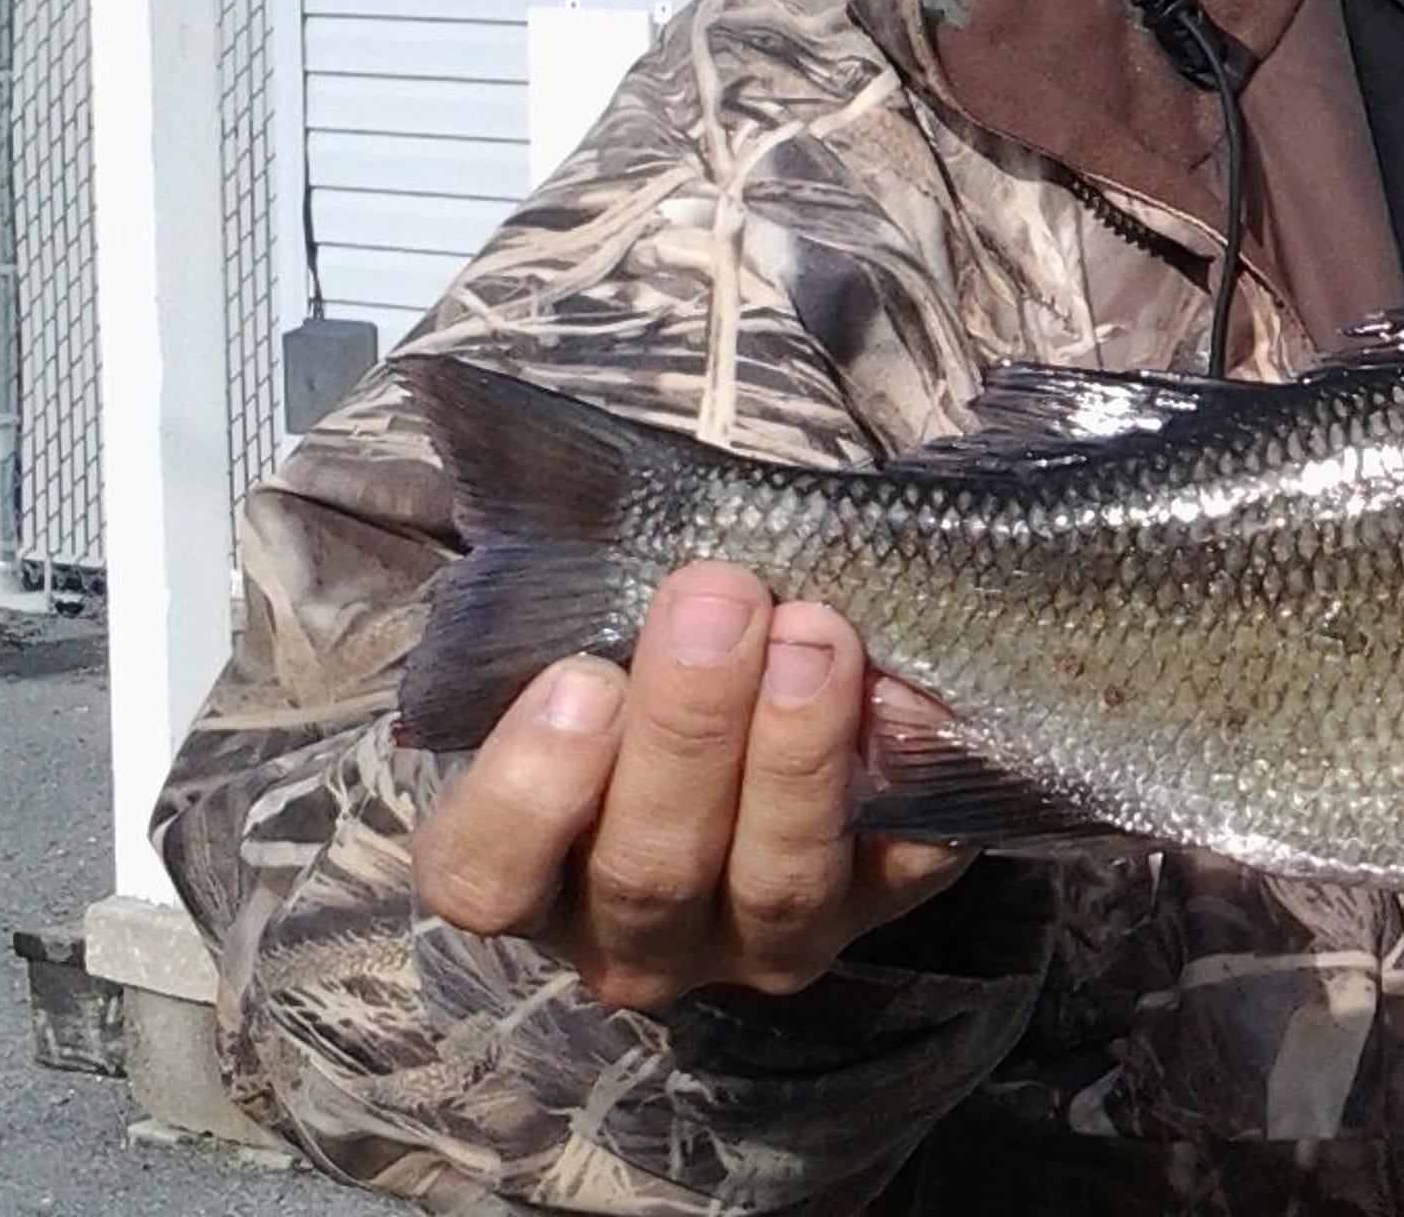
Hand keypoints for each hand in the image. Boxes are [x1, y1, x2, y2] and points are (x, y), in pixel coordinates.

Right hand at [412, 561, 971, 1010]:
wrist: (772, 686)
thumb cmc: (646, 651)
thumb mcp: (591, 625)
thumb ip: (579, 583)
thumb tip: (557, 465)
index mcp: (534, 873)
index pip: (488, 874)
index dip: (533, 788)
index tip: (581, 675)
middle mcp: (640, 935)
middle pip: (649, 869)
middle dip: (689, 728)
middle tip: (723, 596)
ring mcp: (762, 939)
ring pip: (775, 884)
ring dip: (797, 752)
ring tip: (817, 635)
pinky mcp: (879, 911)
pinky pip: (902, 866)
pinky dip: (911, 782)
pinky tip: (915, 700)